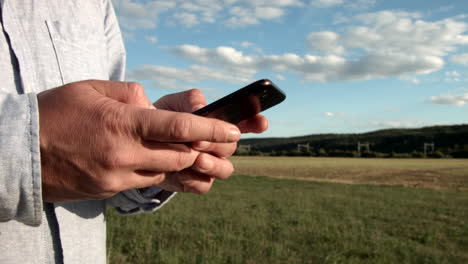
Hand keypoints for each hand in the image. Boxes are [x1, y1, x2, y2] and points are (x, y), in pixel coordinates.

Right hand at [38, 80, 239, 201]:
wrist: (18, 152)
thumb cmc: (54, 113)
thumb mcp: (91, 89)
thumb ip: (130, 94)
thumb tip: (153, 104)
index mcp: (123, 123)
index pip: (180, 128)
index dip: (211, 130)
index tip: (233, 131)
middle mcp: (125, 154)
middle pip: (181, 157)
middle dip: (202, 151)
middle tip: (216, 143)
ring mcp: (117, 177)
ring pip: (166, 173)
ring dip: (181, 163)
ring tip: (190, 154)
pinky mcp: (108, 191)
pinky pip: (144, 183)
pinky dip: (156, 172)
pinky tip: (156, 164)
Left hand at [153, 89, 267, 192]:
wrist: (140, 143)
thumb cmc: (161, 119)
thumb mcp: (172, 104)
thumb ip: (188, 101)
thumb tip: (200, 107)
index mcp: (218, 124)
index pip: (246, 122)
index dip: (256, 122)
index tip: (262, 122)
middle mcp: (219, 145)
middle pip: (231, 147)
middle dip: (217, 143)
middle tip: (198, 141)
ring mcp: (210, 165)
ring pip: (225, 170)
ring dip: (213, 165)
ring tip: (197, 159)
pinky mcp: (196, 182)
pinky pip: (204, 185)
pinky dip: (194, 180)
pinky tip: (180, 174)